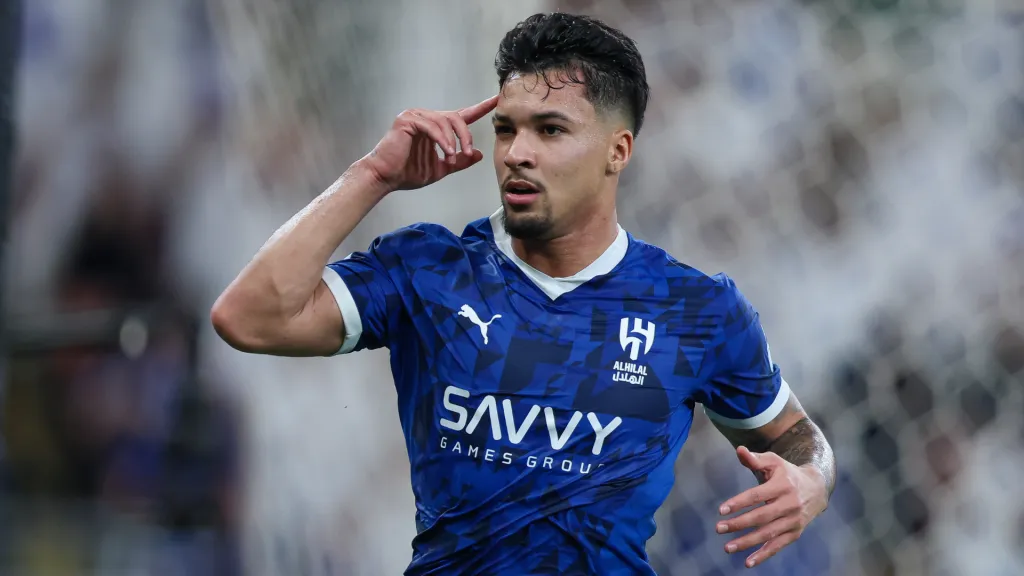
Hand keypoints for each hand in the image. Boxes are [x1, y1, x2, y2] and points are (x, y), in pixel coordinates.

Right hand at [360, 95, 497, 191]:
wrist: (385, 178)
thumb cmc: (408, 173)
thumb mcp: (441, 168)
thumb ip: (459, 160)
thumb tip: (478, 154)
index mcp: (435, 127)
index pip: (461, 115)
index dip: (480, 108)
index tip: (496, 100)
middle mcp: (425, 116)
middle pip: (456, 117)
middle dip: (466, 135)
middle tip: (469, 152)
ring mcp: (415, 115)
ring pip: (445, 121)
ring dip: (453, 141)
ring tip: (453, 157)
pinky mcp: (407, 120)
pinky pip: (432, 126)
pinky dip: (442, 140)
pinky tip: (446, 152)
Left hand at [715, 446, 827, 568]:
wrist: (817, 488)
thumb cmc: (787, 473)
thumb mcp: (774, 462)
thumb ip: (755, 458)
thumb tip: (739, 450)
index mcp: (783, 485)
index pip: (757, 496)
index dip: (739, 503)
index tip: (721, 510)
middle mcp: (790, 504)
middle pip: (762, 517)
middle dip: (739, 524)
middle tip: (719, 528)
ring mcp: (794, 520)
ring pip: (769, 534)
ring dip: (747, 542)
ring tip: (727, 546)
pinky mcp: (796, 532)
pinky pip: (778, 546)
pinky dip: (764, 555)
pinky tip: (748, 562)